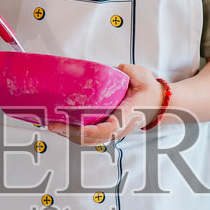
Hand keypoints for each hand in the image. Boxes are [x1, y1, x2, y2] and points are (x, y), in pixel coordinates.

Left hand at [45, 63, 162, 145]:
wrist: (157, 104)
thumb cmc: (148, 91)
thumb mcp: (142, 77)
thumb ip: (128, 71)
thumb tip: (114, 68)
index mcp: (126, 116)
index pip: (108, 129)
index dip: (92, 131)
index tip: (78, 127)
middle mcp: (118, 129)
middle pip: (92, 139)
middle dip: (70, 133)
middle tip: (52, 123)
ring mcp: (112, 133)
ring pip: (88, 141)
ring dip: (69, 135)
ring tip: (52, 125)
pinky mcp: (106, 132)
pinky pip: (88, 137)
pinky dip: (73, 134)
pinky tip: (60, 126)